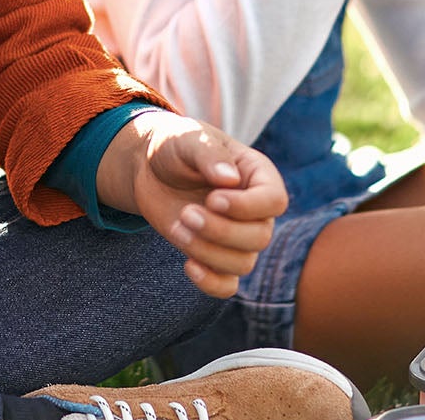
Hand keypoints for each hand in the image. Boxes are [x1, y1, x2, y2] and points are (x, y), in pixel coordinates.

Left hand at [100, 112, 288, 297]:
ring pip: (243, 263)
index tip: (212, 199)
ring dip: (207, 252)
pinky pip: (228, 285)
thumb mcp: (189, 139)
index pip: (274, 201)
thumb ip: (209, 154)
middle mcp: (255, 210)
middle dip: (221, 231)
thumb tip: (230, 179)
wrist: (151, 168)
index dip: (247, 207)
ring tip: (177, 228)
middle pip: (260, 237)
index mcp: (258, 176)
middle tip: (186, 213)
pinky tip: (188, 265)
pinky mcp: (215, 257)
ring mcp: (238, 236)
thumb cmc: (175, 147)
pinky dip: (211, 283)